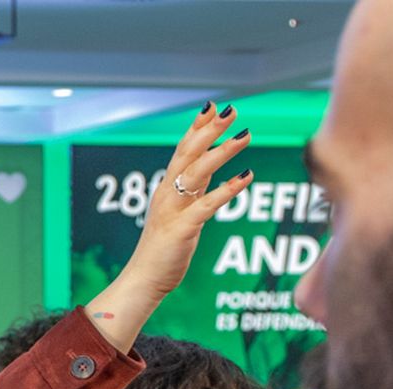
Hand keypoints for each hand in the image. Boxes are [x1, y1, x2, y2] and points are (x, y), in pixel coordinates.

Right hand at [125, 103, 253, 298]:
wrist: (144, 279)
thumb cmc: (163, 249)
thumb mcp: (179, 212)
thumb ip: (193, 190)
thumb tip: (210, 170)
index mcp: (166, 189)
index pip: (182, 150)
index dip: (197, 127)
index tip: (212, 106)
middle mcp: (167, 194)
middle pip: (188, 154)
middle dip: (209, 130)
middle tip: (231, 110)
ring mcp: (173, 211)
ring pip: (197, 173)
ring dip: (222, 152)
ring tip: (245, 136)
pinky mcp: (183, 229)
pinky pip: (207, 205)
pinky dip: (227, 189)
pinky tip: (247, 177)